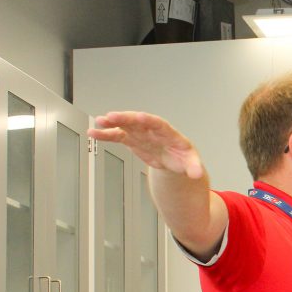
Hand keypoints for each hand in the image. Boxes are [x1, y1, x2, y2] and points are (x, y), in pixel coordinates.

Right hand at [88, 111, 203, 179]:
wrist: (175, 161)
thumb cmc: (184, 158)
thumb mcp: (192, 163)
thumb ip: (194, 167)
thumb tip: (198, 174)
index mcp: (169, 133)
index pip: (158, 123)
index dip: (148, 120)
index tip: (138, 117)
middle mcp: (152, 131)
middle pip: (138, 121)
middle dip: (125, 118)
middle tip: (111, 117)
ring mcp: (141, 134)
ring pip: (125, 126)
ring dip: (112, 124)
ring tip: (98, 123)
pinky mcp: (133, 141)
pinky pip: (118, 136)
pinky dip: (106, 135)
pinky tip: (94, 133)